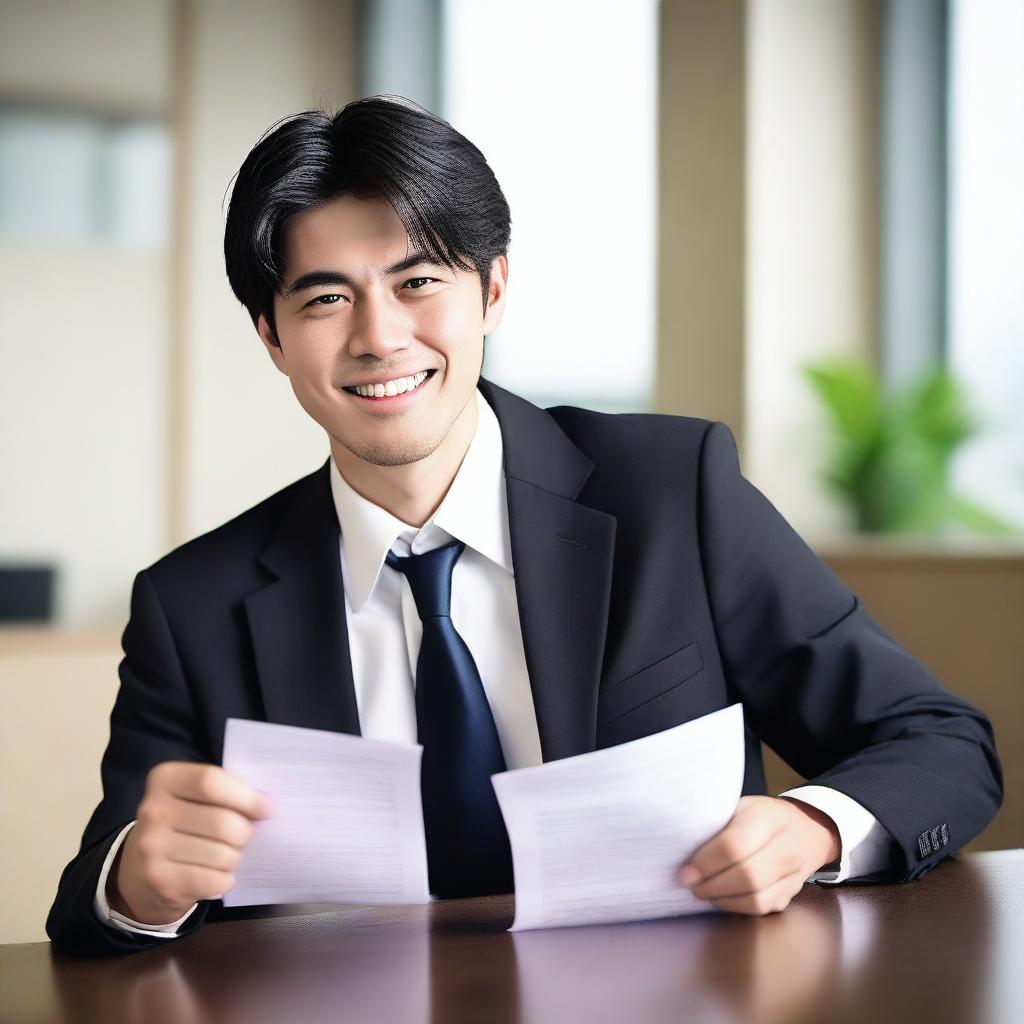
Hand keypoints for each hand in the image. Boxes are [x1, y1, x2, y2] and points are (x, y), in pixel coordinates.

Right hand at [108, 761, 271, 925]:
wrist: (137, 872)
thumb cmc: (181, 824)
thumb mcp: (193, 798)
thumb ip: (225, 792)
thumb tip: (267, 805)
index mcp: (164, 779)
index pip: (211, 781)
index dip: (246, 796)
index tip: (267, 809)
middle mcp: (153, 810)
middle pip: (223, 822)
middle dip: (244, 833)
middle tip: (242, 837)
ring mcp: (152, 847)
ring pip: (223, 854)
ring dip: (234, 858)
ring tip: (224, 856)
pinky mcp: (159, 880)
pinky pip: (214, 880)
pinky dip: (224, 880)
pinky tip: (213, 875)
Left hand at [677, 795, 840, 914]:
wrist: (808, 829)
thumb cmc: (764, 816)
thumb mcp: (741, 806)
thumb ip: (719, 824)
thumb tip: (682, 847)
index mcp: (768, 818)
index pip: (735, 845)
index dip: (706, 863)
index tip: (684, 872)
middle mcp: (786, 847)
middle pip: (747, 876)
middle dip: (712, 885)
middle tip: (690, 884)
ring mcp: (793, 874)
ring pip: (756, 898)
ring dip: (722, 899)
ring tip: (703, 891)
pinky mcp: (791, 894)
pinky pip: (762, 908)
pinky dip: (736, 906)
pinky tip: (721, 897)